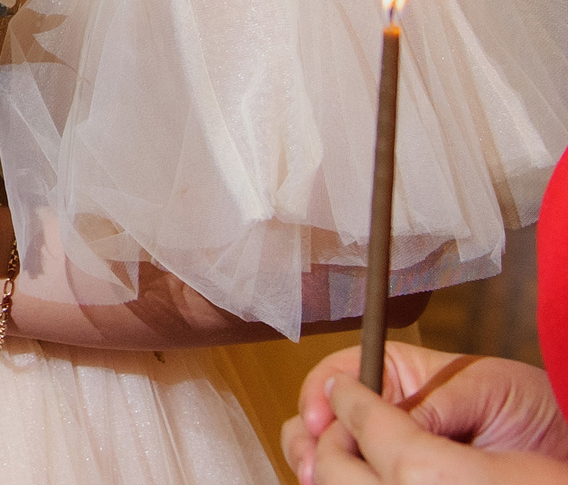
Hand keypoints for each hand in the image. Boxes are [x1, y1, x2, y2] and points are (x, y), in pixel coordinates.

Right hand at [284, 346, 567, 484]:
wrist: (563, 448)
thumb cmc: (530, 408)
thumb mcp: (483, 389)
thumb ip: (434, 402)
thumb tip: (389, 417)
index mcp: (396, 376)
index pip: (337, 376)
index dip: (321, 397)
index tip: (320, 422)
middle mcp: (383, 413)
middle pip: (320, 421)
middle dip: (309, 441)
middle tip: (315, 466)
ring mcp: (389, 452)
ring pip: (329, 459)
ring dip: (320, 468)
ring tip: (320, 480)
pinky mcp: (399, 478)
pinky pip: (360, 482)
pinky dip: (344, 484)